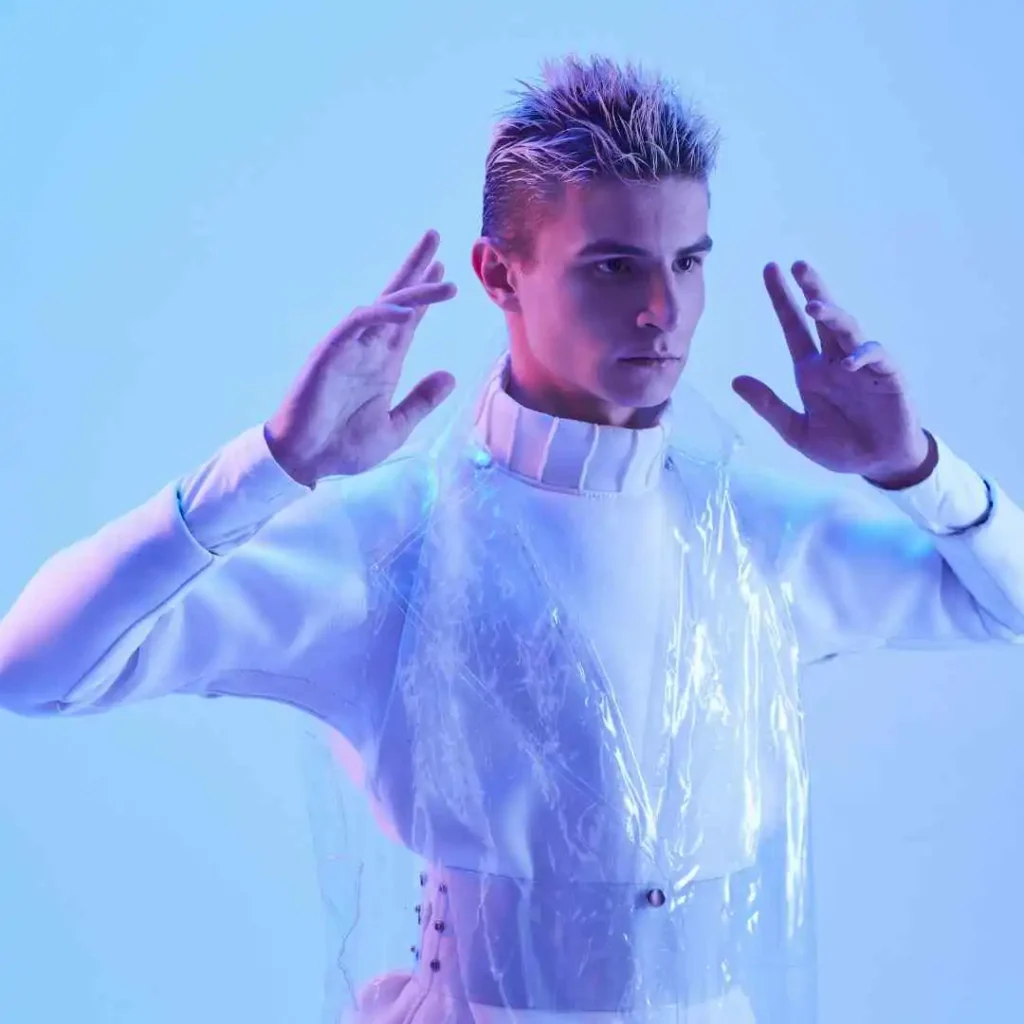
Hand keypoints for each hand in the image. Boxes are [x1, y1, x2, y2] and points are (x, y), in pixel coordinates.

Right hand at [265, 230, 456, 485]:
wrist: (306, 463)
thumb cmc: (342, 447)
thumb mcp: (395, 427)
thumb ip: (421, 401)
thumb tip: (450, 376)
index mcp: (383, 364)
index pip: (408, 320)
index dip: (426, 296)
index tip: (445, 271)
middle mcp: (367, 349)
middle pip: (396, 299)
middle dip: (416, 268)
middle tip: (435, 236)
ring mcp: (348, 348)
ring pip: (382, 305)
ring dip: (412, 289)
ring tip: (441, 273)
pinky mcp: (330, 353)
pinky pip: (358, 323)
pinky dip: (382, 314)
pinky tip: (408, 311)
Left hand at [732, 261, 931, 484]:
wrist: (880, 464)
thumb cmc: (841, 447)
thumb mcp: (796, 431)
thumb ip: (768, 406)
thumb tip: (736, 380)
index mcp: (812, 371)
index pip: (793, 328)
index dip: (782, 300)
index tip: (770, 269)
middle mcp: (835, 360)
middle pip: (823, 317)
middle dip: (812, 289)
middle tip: (797, 266)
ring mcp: (862, 366)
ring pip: (847, 329)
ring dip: (832, 315)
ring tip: (813, 305)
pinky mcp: (887, 375)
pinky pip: (874, 356)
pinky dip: (862, 355)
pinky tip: (848, 362)